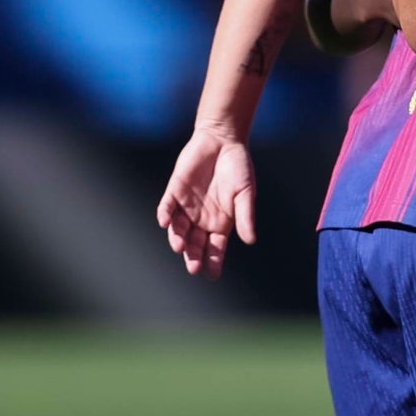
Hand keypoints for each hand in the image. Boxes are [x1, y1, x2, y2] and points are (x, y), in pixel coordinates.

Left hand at [157, 126, 257, 278]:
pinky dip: (165, 215)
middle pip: (195, 243)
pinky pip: (166, 207)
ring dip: (178, 239)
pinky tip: (165, 223)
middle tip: (195, 267)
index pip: (215, 247)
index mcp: (221, 221)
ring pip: (178, 229)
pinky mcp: (174, 192)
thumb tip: (250, 240)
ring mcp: (186, 206)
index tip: (212, 275)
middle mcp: (202, 218)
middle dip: (194, 256)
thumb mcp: (246, 193)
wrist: (223, 141)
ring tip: (181, 247)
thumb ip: (245, 216)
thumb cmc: (238, 167)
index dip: (214, 261)